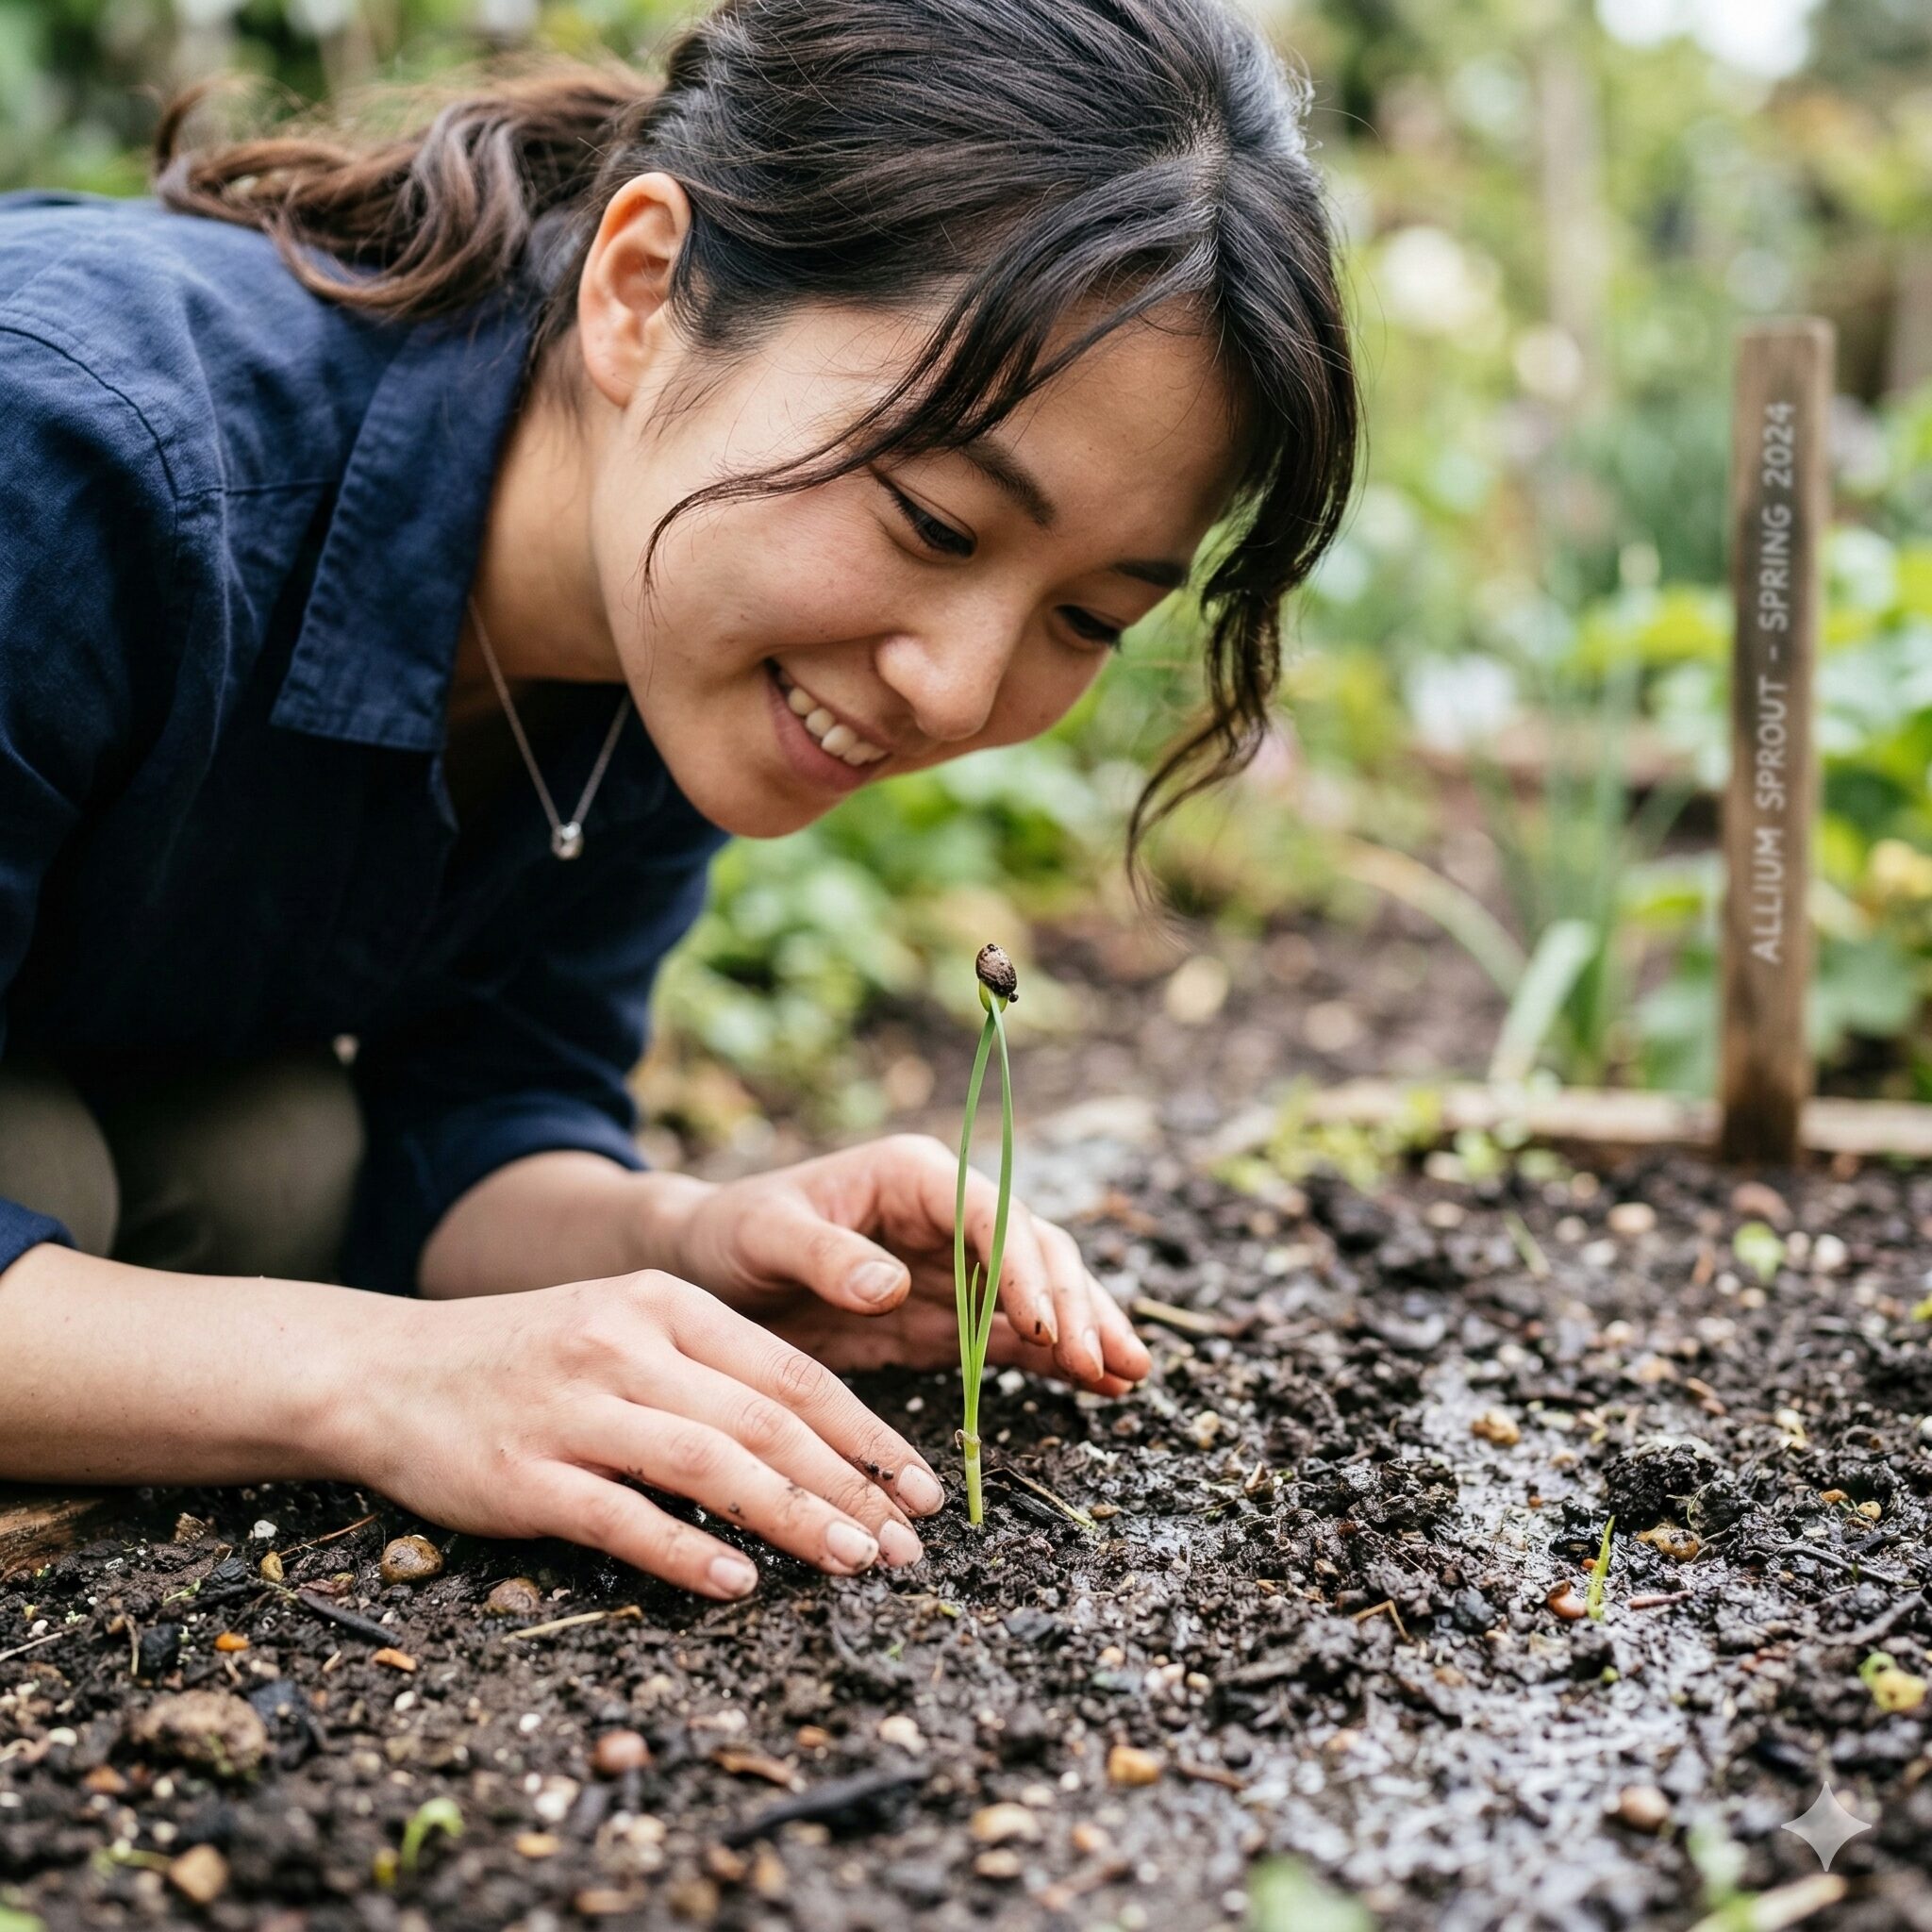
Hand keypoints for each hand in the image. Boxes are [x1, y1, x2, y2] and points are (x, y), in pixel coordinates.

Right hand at [349, 1268, 943, 1598]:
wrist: (384, 1370)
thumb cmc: (526, 1357)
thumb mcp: (623, 1328)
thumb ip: (710, 1374)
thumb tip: (817, 1449)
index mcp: (665, 1302)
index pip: (790, 1370)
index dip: (866, 1433)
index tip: (921, 1485)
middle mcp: (627, 1345)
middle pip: (764, 1420)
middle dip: (850, 1486)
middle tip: (906, 1543)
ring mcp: (574, 1407)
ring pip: (709, 1464)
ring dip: (792, 1517)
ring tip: (851, 1561)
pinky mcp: (523, 1473)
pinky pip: (622, 1518)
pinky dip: (687, 1552)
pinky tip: (739, 1582)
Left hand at [662, 1133, 1152, 1393]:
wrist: (706, 1267)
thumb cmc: (730, 1235)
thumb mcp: (764, 1236)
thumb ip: (825, 1257)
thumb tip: (890, 1284)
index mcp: (912, 1176)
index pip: (990, 1214)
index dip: (1024, 1269)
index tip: (1047, 1325)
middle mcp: (948, 1213)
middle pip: (1034, 1251)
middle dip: (1075, 1305)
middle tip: (1107, 1363)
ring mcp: (955, 1266)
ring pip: (1041, 1292)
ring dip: (1087, 1330)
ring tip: (1131, 1376)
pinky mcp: (948, 1314)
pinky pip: (1015, 1334)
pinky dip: (1058, 1358)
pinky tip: (1101, 1386)